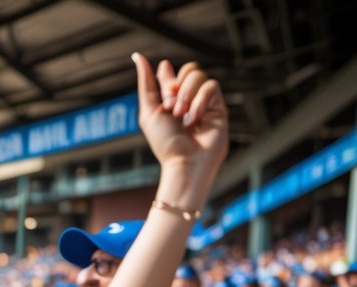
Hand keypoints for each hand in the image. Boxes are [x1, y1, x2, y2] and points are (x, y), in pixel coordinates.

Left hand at [133, 54, 228, 184]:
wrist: (185, 162)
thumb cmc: (165, 142)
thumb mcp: (148, 110)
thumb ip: (146, 83)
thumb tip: (137, 55)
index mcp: (170, 98)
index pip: (170, 73)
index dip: (166, 77)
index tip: (165, 94)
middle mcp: (188, 98)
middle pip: (188, 69)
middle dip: (177, 87)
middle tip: (172, 109)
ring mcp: (204, 101)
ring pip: (199, 75)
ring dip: (187, 95)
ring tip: (183, 117)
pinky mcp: (219, 106)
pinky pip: (212, 86)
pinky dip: (200, 102)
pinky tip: (196, 119)